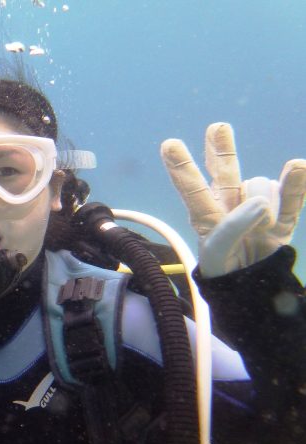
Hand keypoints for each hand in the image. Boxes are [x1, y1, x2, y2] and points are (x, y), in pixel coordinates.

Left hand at [161, 122, 305, 276]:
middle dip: (221, 150)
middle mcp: (229, 207)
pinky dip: (296, 186)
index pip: (192, 188)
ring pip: (260, 188)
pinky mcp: (282, 220)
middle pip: (224, 172)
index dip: (182, 168)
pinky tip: (298, 167)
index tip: (169, 144)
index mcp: (205, 216)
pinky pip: (291, 200)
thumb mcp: (217, 256)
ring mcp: (257, 211)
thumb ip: (232, 228)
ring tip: (260, 229)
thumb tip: (261, 203)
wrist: (254, 296)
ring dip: (263, 204)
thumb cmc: (225, 275)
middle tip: (217, 128)